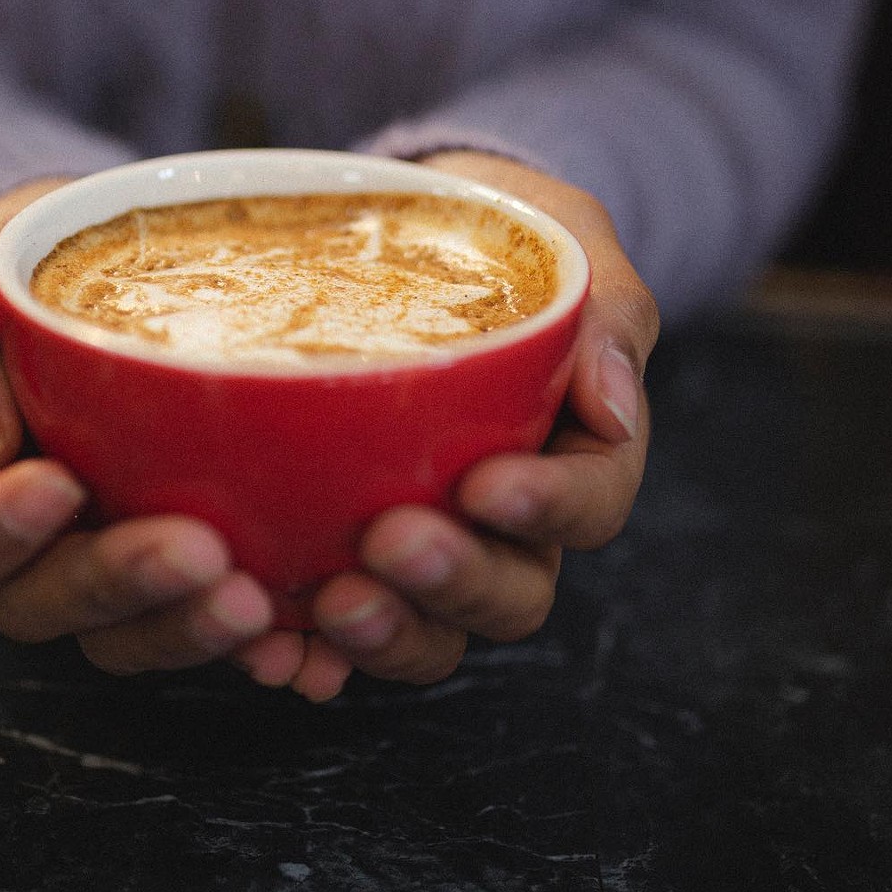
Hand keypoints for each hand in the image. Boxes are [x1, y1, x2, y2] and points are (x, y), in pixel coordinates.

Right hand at [0, 179, 291, 681]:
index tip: (55, 484)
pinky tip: (297, 635)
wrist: (111, 265)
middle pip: (31, 606)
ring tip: (255, 602)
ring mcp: (87, 564)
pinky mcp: (166, 570)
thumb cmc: (25, 264)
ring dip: (184, 626)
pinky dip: (246, 639)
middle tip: (196, 551)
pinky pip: (194, 619)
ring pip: (119, 634)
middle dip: (114, 585)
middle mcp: (3, 547)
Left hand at [262, 150, 657, 690]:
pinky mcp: (350, 557)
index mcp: (574, 457)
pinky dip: (312, 650)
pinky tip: (276, 646)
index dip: (548, 508)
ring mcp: (431, 548)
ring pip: (433, 629)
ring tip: (332, 601)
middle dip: (455, 579)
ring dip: (387, 631)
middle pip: (511, 593)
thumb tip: (615, 407)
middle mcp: (507, 525)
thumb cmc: (501, 245)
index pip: (588, 505)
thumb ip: (606, 318)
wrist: (411, 241)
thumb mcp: (568, 248)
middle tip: (392, 541)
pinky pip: (340, 630)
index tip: (486, 482)